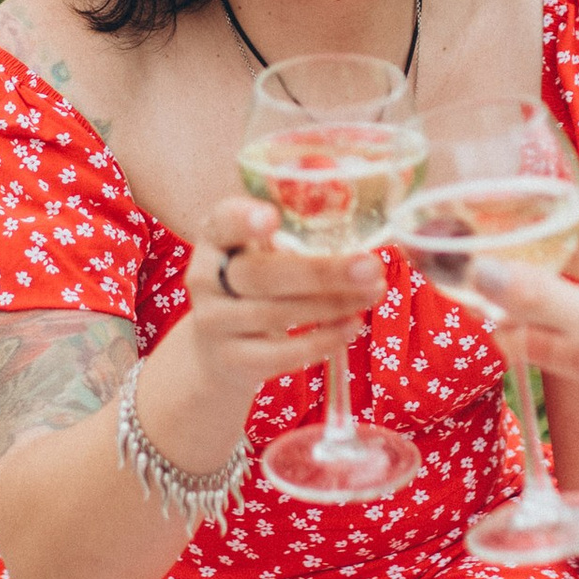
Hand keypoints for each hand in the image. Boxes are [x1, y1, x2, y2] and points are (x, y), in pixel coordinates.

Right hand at [176, 195, 380, 414]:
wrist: (217, 348)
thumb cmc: (254, 286)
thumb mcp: (259, 253)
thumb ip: (293, 241)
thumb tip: (357, 251)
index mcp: (215, 238)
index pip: (223, 222)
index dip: (245, 220)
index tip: (272, 217)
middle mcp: (205, 278)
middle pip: (261, 275)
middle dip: (321, 272)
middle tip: (370, 266)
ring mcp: (214, 322)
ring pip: (276, 314)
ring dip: (333, 305)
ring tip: (373, 293)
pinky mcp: (232, 360)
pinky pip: (281, 354)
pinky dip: (322, 340)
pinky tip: (351, 326)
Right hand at [477, 192, 578, 459]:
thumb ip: (540, 298)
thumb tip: (478, 271)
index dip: (541, 202)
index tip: (491, 200)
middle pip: (572, 254)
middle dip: (526, 255)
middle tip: (472, 251)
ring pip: (569, 301)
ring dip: (528, 302)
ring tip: (474, 296)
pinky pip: (573, 343)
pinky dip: (541, 341)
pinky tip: (503, 339)